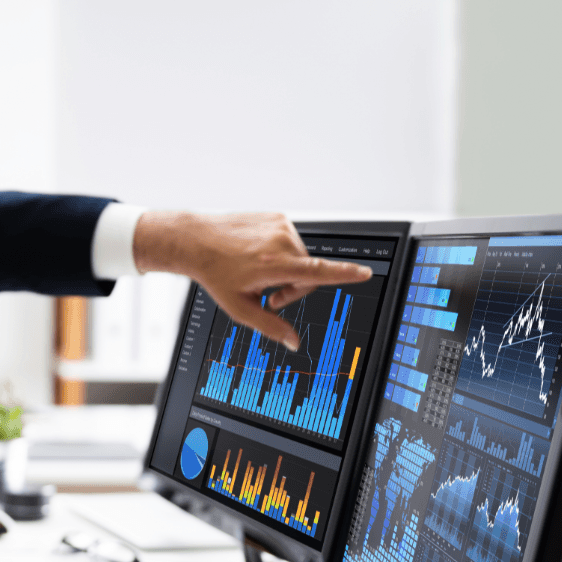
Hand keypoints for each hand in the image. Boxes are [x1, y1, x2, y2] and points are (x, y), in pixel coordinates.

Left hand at [132, 210, 372, 349]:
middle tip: (269, 296)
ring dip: (288, 271)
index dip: (344, 274)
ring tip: (261, 274)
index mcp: (275, 265)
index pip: (318, 272)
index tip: (364, 273)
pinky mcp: (278, 217)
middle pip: (309, 274)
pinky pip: (291, 243)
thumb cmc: (216, 273)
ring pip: (301, 259)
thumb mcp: (240, 308)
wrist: (197, 240)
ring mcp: (281, 226)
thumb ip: (270, 326)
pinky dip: (281, 253)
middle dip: (294, 288)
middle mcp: (282, 242)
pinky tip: (258, 257)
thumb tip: (293, 343)